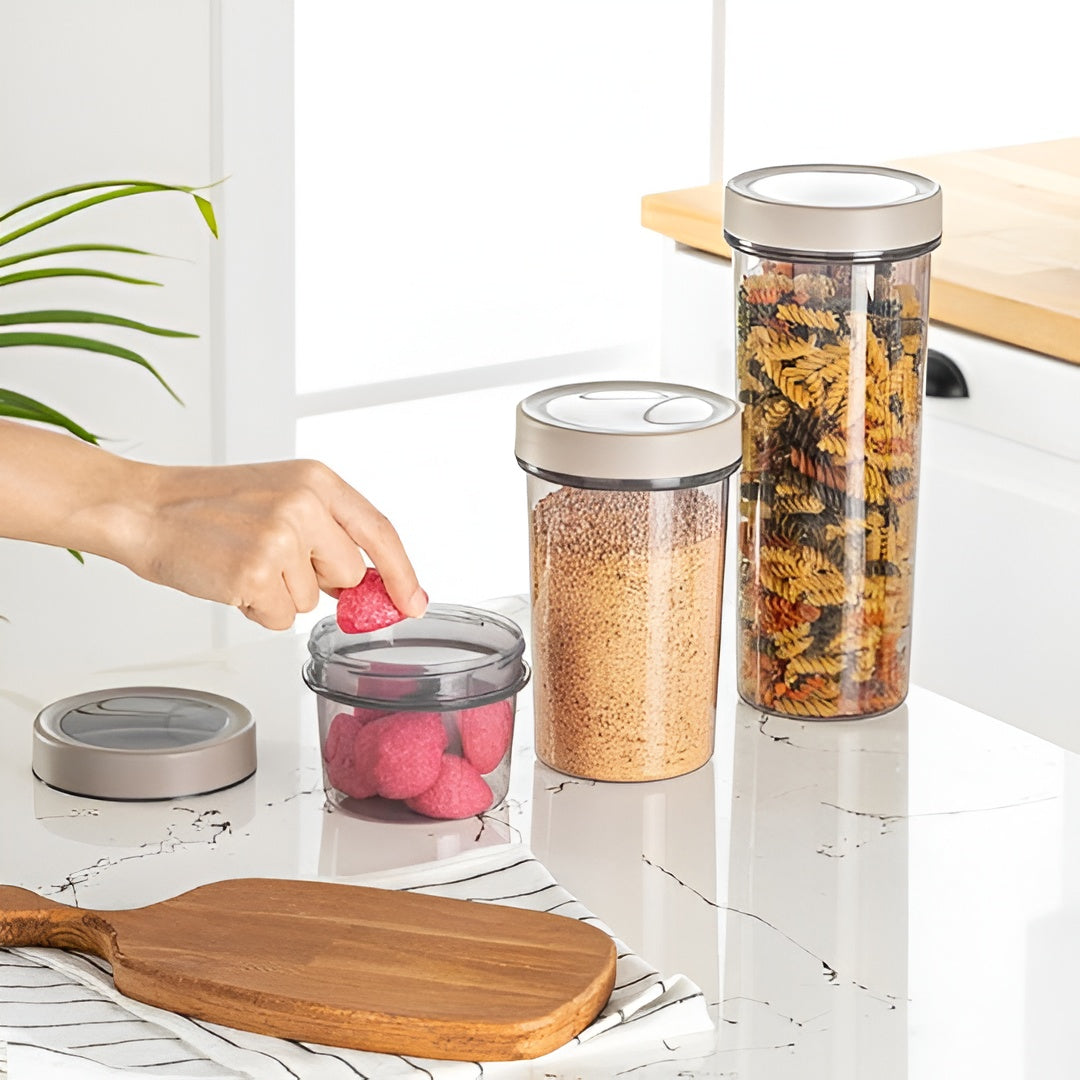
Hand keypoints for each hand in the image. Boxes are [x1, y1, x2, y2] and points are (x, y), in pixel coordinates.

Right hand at [120, 459, 425, 629]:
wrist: (145, 509)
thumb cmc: (209, 506)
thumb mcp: (281, 496)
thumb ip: (329, 532)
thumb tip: (368, 584)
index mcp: (317, 480)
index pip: (379, 530)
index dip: (401, 571)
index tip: (413, 601)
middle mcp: (305, 504)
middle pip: (348, 574)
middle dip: (318, 581)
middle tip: (271, 557)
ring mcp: (281, 538)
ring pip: (311, 602)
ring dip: (280, 595)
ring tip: (242, 561)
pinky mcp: (255, 573)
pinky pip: (279, 619)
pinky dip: (257, 611)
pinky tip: (230, 580)